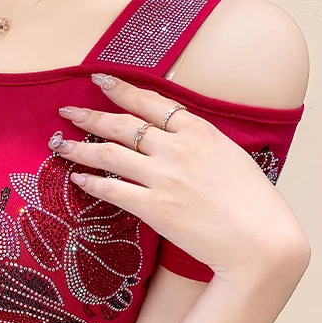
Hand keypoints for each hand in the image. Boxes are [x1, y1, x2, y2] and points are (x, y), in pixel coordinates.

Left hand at [48, 72, 307, 279]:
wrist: (261, 242)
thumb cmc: (253, 204)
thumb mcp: (230, 157)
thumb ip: (199, 143)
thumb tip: (175, 137)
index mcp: (199, 131)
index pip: (151, 102)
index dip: (121, 89)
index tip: (99, 80)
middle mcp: (177, 148)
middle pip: (123, 124)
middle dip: (90, 116)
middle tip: (67, 112)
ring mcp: (164, 177)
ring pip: (110, 154)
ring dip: (80, 148)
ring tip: (60, 144)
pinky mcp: (155, 207)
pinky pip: (113, 190)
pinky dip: (91, 183)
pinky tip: (77, 179)